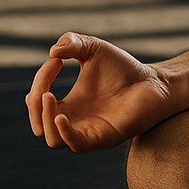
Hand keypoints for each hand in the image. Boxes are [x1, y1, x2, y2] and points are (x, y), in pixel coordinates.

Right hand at [26, 33, 175, 151]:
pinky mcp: (104, 137)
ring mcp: (88, 131)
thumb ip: (73, 43)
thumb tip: (52, 51)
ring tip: (49, 97)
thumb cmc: (124, 68)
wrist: (154, 81)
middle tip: (44, 87)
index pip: (38, 101)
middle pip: (38, 126)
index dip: (39, 81)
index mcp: (69, 104)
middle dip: (34, 105)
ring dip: (44, 119)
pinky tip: (61, 116)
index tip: (56, 60)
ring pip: (52, 140)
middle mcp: (75, 121)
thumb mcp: (93, 49)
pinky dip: (64, 133)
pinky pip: (76, 145)